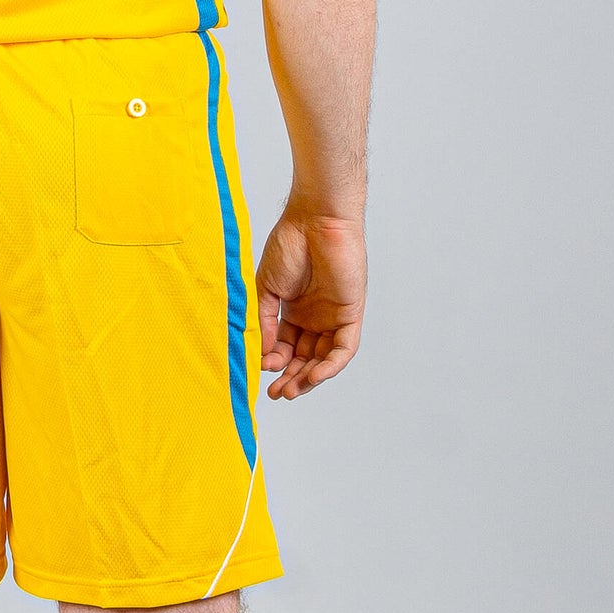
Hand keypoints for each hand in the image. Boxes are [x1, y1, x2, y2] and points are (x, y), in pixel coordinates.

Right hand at [256, 208, 366, 399]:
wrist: (314, 218)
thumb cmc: (289, 244)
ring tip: (292, 390)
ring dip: (309, 378)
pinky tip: (315, 376)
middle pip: (305, 358)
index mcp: (295, 311)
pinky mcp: (351, 313)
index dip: (275, 364)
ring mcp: (334, 316)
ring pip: (324, 358)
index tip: (262, 369)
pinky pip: (344, 348)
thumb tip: (262, 356)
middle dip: (291, 378)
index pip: (285, 348)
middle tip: (277, 394)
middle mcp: (316, 317)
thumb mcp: (266, 291)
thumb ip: (264, 323)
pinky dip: (331, 365)